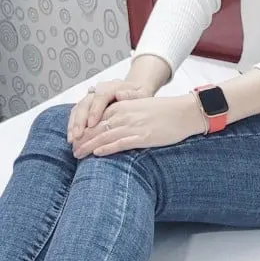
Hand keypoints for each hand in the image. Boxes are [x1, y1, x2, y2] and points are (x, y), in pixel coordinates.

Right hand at [68, 79, 153, 144]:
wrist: (134, 91)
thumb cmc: (139, 97)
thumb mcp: (141, 95)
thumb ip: (132, 95)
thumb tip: (120, 95)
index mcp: (111, 87)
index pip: (100, 97)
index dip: (94, 110)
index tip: (92, 124)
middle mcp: (97, 91)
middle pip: (85, 103)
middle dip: (80, 121)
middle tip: (78, 136)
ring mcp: (90, 98)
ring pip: (77, 109)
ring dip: (73, 125)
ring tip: (73, 140)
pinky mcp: (86, 107)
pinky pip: (76, 115)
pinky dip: (73, 127)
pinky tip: (73, 139)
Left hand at [72, 95, 206, 158]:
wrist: (185, 112)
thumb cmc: (166, 111)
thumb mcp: (141, 107)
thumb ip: (126, 113)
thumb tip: (113, 125)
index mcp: (124, 106)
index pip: (97, 118)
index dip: (84, 130)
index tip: (76, 139)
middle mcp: (125, 114)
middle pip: (96, 128)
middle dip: (82, 140)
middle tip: (72, 150)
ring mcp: (133, 125)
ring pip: (104, 136)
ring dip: (89, 146)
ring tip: (78, 155)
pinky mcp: (143, 137)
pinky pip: (120, 143)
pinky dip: (107, 148)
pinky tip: (97, 154)